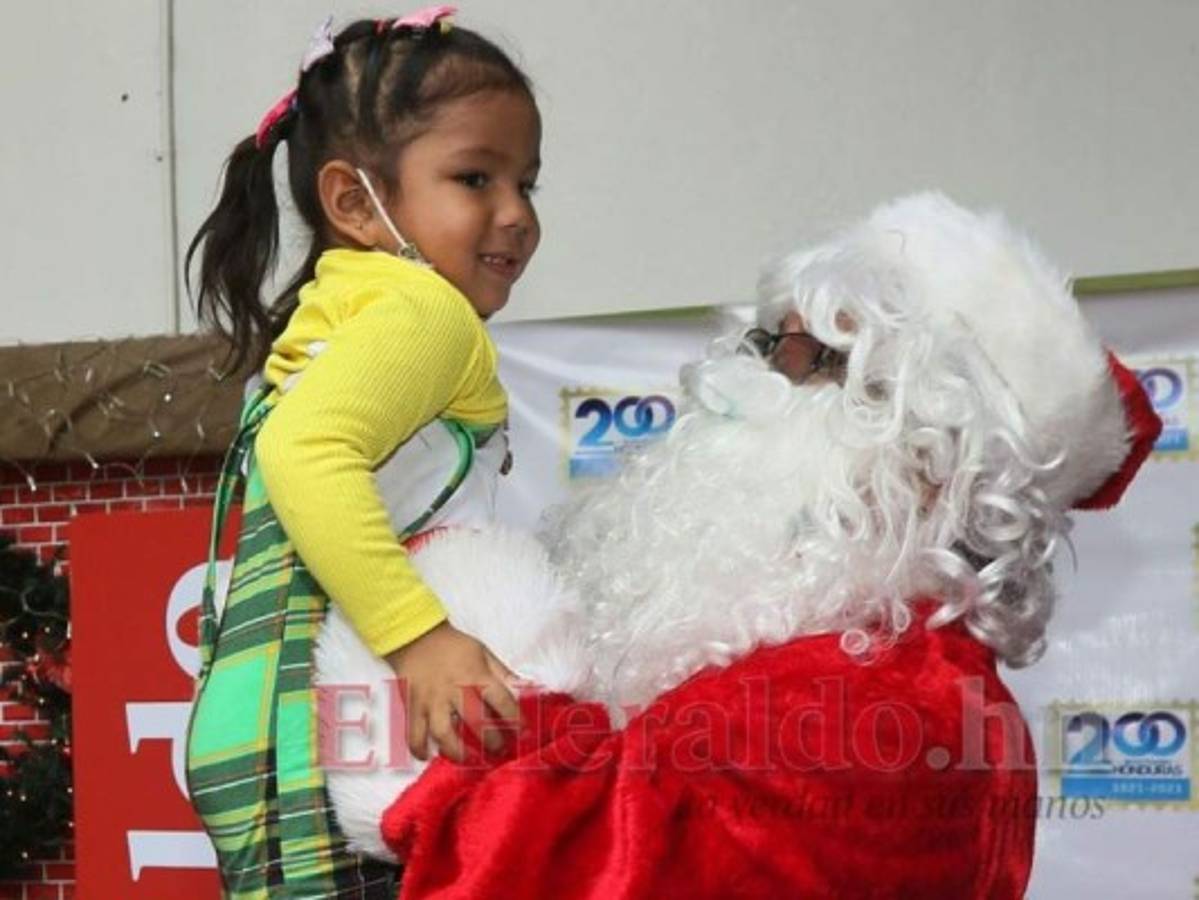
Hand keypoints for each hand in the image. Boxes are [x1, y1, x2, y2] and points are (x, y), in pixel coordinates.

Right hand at [385, 622, 520, 763]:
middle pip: (475, 722)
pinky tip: (427, 756)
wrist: (416, 637)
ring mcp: (432, 701)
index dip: (515, 719)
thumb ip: (502, 673)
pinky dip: (419, 748)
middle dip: (491, 741)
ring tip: (467, 760)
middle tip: (499, 750)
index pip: (501, 700)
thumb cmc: (454, 646)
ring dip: (456, 751)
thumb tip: (525, 688)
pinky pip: (414, 733)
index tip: (525, 734)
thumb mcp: (483, 652)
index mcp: (475, 675)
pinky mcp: (412, 706)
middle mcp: (454, 690)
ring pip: (443, 733)